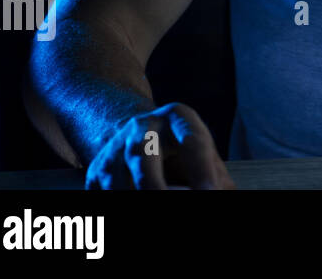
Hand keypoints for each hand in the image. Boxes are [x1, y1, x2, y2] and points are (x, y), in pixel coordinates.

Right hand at [85, 102, 234, 189]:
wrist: (137, 135)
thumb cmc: (182, 148)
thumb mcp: (203, 152)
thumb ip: (215, 175)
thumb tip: (225, 193)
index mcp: (177, 117)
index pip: (192, 139)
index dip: (202, 168)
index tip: (210, 191)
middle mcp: (142, 128)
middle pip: (143, 155)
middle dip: (155, 186)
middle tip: (173, 203)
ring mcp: (115, 149)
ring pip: (118, 181)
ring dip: (136, 196)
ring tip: (157, 203)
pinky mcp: (96, 173)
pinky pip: (104, 194)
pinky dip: (118, 203)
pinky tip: (135, 204)